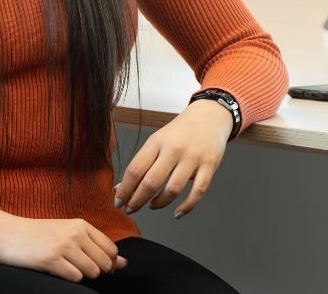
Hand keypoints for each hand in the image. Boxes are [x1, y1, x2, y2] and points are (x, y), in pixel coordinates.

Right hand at [0, 210, 126, 281]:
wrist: (6, 233)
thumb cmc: (38, 235)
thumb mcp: (68, 234)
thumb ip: (97, 247)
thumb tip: (125, 264)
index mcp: (82, 225)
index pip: (112, 250)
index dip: (107, 263)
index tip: (92, 265)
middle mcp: (76, 233)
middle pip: (105, 263)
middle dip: (96, 272)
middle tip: (77, 268)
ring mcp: (64, 246)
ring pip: (92, 272)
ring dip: (82, 276)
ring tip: (65, 268)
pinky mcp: (51, 260)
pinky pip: (75, 278)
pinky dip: (69, 279)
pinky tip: (57, 271)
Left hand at [114, 98, 231, 217]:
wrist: (209, 115)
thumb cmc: (179, 132)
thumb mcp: (157, 141)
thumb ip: (141, 164)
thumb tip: (120, 188)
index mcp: (156, 142)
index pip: (135, 170)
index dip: (124, 190)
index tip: (118, 202)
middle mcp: (173, 149)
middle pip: (151, 182)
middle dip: (137, 201)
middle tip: (130, 209)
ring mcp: (193, 158)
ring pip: (173, 189)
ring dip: (159, 203)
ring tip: (152, 206)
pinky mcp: (210, 165)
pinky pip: (198, 192)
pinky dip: (187, 206)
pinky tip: (177, 213)